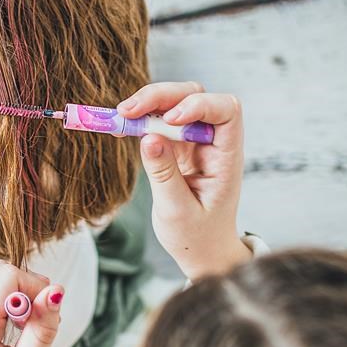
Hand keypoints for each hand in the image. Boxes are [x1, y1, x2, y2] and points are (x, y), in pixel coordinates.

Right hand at [117, 82, 250, 280]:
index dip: (199, 106)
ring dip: (148, 103)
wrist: (203, 250)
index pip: (226, 111)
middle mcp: (213, 141)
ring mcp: (195, 141)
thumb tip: (147, 138)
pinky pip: (159, 120)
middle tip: (127, 111)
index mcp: (227, 157)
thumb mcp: (177, 211)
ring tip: (120, 117)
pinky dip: (140, 119)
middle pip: (195, 96)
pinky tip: (121, 127)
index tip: (169, 120)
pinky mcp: (177, 146)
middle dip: (162, 97)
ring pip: (175, 101)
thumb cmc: (198, 236)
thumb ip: (164, 175)